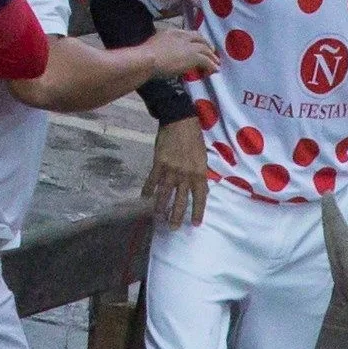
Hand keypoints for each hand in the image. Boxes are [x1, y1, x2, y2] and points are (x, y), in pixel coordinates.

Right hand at [141, 27, 216, 80]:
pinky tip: (214, 70)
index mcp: (172, 32)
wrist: (147, 59)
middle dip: (207, 45)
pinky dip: (212, 65)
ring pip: (205, 49)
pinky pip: (206, 60)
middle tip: (211, 52)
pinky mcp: (193, 56)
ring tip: (216, 63)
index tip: (198, 45)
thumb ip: (161, 46)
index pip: (188, 34)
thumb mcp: (153, 44)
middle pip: (199, 39)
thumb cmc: (144, 55)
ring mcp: (189, 46)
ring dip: (212, 57)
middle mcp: (182, 36)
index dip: (195, 40)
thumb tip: (161, 51)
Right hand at [145, 116, 209, 230]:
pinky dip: (148, 190)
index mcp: (199, 173)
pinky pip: (152, 181)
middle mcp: (185, 175)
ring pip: (164, 194)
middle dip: (176, 216)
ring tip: (158, 217)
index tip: (195, 224)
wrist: (179, 121)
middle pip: (180, 201)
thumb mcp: (203, 157)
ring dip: (160, 207)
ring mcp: (171, 171)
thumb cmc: (194, 138)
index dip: (198, 212)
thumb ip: (201, 174)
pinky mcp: (158, 165)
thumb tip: (201, 189)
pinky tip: (144, 198)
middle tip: (173, 228)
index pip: (199, 198)